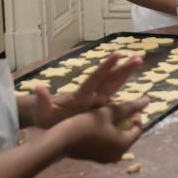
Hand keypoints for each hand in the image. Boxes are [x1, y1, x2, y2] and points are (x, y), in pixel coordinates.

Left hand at [29, 52, 143, 128]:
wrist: (47, 123)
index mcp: (81, 96)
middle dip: (123, 69)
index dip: (106, 67)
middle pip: (109, 80)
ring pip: (114, 87)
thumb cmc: (45, 118)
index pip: (95, 79)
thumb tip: (39, 88)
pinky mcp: (98, 112)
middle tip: (139, 57)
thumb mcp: (42, 112)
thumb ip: (43, 102)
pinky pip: (114, 105)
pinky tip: (137, 99)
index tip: (118, 54)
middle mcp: (91, 96)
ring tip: (139, 63)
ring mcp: (95, 103)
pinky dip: (125, 101)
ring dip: (125, 76)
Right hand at [55, 104, 141, 162]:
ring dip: (114, 126)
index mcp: (124, 145)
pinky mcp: (95, 158)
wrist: (60, 141)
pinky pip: (107, 144)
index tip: (126, 104)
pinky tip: (97, 124)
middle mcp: (118, 155)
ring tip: (105, 113)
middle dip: (124, 120)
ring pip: (116, 139)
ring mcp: (106, 158)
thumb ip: (128, 107)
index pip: (138, 129)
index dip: (135, 115)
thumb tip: (147, 101)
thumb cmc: (86, 125)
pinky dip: (106, 134)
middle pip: (127, 135)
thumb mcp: (107, 113)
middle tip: (115, 107)